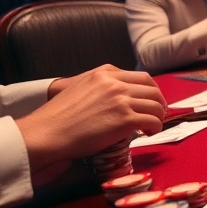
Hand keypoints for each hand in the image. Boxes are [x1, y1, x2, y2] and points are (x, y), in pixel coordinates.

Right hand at [16, 67, 164, 171]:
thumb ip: (99, 86)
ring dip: (158, 117)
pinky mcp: (125, 119)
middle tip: (157, 114)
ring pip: (155, 105)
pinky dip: (155, 128)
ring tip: (152, 127)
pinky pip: (152, 121)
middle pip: (152, 89)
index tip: (151, 100)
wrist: (48, 133)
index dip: (151, 90)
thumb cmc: (58, 116)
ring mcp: (121, 100)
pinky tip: (148, 134)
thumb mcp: (78, 88)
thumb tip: (116, 97)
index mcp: (104, 73)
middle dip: (159, 102)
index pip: (141, 77)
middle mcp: (115, 83)